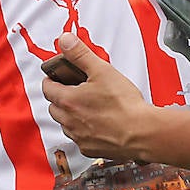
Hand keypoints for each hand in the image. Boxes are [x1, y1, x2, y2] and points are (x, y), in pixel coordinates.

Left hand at [42, 33, 152, 160]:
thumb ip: (80, 54)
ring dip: (70, 115)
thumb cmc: (124, 104)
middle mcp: (69, 121)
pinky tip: (96, 123)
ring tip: (86, 106)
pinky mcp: (89, 149)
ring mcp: (79, 137)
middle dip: (59, 97)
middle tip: (72, 89)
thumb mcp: (102, 70)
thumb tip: (65, 40)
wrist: (142, 132)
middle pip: (53, 107)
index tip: (56, 76)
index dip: (51, 79)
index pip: (47, 88)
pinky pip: (78, 138)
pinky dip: (82, 130)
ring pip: (65, 124)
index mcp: (68, 101)